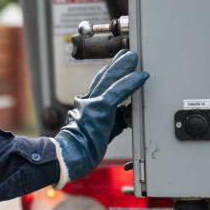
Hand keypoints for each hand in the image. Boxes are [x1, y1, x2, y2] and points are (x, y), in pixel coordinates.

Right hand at [54, 50, 148, 181]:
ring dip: (123, 67)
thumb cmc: (79, 149)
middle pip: (103, 77)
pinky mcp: (100, 108)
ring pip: (110, 79)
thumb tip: (121, 120)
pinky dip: (131, 82)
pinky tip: (140, 75)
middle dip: (116, 65)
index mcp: (84, 107)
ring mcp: (92, 103)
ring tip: (132, 57)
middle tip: (125, 54)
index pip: (98, 86)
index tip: (115, 65)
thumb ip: (109, 122)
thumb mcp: (96, 132)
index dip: (108, 74)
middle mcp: (87, 101)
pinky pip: (119, 91)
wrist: (69, 155)